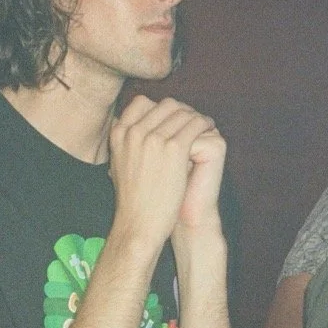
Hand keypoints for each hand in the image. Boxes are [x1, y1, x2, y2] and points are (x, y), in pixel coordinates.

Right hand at [109, 96, 218, 257]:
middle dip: (182, 111)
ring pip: (182, 112)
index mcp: (118, 133)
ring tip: (204, 124)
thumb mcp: (119, 164)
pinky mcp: (174, 148)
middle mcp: (133, 131)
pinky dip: (204, 123)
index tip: (172, 119)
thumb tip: (133, 127)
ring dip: (196, 117)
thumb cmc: (132, 199)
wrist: (139, 224)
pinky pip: (195, 124)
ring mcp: (154, 138)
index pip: (142, 103)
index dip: (161, 108)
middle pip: (165, 105)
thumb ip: (126, 143)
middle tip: (193, 120)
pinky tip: (209, 129)